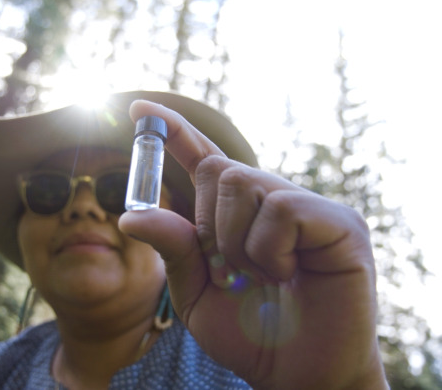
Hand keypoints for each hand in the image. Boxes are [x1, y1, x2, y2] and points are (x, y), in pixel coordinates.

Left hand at [118, 100, 387, 389]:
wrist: (297, 375)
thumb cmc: (249, 334)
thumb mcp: (196, 293)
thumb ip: (173, 249)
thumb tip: (131, 215)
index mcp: (239, 215)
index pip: (204, 160)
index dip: (172, 133)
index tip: (139, 108)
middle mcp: (274, 201)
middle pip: (220, 169)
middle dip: (209, 224)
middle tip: (231, 271)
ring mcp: (309, 207)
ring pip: (245, 182)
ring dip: (236, 242)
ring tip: (262, 278)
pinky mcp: (339, 222)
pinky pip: (281, 208)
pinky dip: (268, 250)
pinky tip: (289, 275)